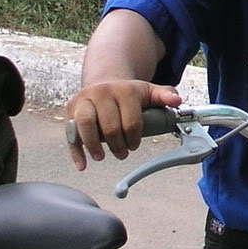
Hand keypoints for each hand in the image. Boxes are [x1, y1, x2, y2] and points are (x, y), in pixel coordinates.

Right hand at [65, 80, 181, 170]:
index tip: (134, 144)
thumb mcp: (148, 92)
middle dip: (117, 144)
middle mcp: (101, 92)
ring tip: (102, 157)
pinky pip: (70, 133)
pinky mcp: (70, 110)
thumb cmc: (129, 94)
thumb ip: (164, 96)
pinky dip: (75, 151)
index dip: (134, 137)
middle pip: (108, 125)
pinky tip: (82, 165)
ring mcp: (83, 100)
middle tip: (122, 153)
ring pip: (85, 124)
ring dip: (93, 145)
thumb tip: (177, 101)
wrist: (105, 82)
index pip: (130, 120)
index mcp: (124, 90)